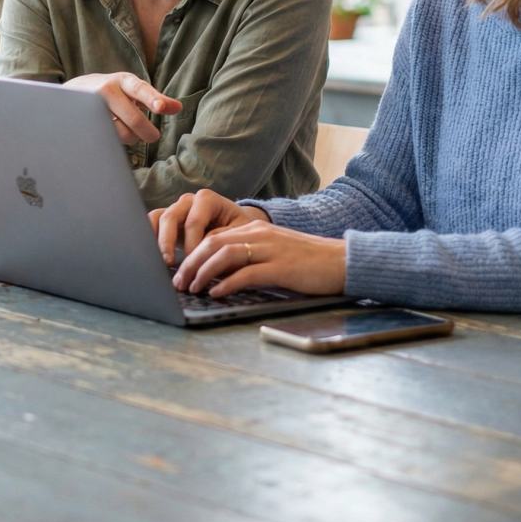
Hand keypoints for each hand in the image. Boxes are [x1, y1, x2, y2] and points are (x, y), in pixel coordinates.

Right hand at [64, 72, 180, 144]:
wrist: (74, 91)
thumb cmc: (112, 91)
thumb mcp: (132, 89)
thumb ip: (155, 98)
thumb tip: (178, 108)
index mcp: (123, 80)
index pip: (139, 89)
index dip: (152, 99)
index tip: (161, 108)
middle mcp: (106, 90)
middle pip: (133, 119)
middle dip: (147, 132)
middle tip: (153, 136)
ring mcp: (93, 107)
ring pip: (121, 133)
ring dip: (130, 137)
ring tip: (126, 130)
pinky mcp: (84, 123)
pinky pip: (108, 140)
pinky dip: (115, 141)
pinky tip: (112, 133)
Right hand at [148, 188, 265, 265]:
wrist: (236, 231)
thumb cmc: (239, 233)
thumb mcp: (236, 235)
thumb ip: (220, 239)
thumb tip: (203, 252)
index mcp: (207, 199)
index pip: (194, 221)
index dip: (192, 243)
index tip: (194, 262)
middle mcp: (188, 201)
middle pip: (171, 216)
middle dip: (168, 241)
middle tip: (169, 262)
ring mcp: (176, 209)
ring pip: (157, 218)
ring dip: (154, 239)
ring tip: (157, 260)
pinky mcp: (166, 221)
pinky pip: (150, 223)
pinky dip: (148, 237)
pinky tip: (149, 255)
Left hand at [171, 220, 346, 297]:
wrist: (342, 262)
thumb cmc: (307, 263)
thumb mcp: (273, 253)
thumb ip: (248, 258)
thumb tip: (219, 276)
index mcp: (256, 228)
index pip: (214, 236)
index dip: (193, 253)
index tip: (180, 271)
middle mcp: (260, 234)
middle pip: (213, 243)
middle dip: (190, 263)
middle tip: (178, 282)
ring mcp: (270, 249)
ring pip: (224, 255)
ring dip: (203, 272)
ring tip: (191, 288)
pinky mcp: (281, 267)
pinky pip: (246, 273)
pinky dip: (227, 283)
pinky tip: (216, 293)